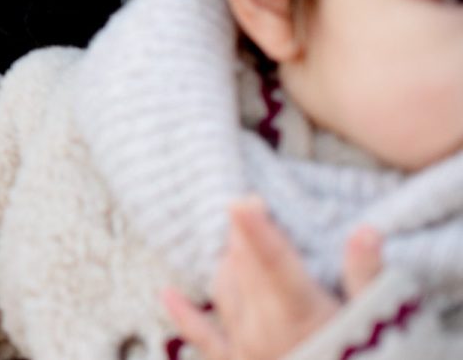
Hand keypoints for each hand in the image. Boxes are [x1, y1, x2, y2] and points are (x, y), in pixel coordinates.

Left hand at [162, 198, 384, 359]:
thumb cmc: (364, 357)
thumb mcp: (377, 321)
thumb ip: (366, 276)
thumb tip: (365, 230)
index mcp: (301, 313)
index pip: (273, 260)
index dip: (255, 228)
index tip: (240, 199)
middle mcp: (265, 327)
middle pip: (245, 267)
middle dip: (244, 237)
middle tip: (247, 210)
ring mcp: (247, 348)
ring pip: (224, 291)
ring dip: (227, 264)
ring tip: (233, 244)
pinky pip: (202, 337)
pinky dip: (183, 314)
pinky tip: (166, 293)